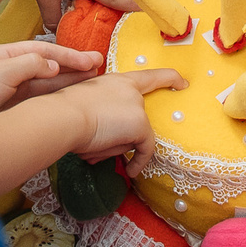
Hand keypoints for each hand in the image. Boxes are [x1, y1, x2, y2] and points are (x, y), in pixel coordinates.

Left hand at [0, 40, 98, 117]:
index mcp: (10, 53)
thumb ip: (30, 65)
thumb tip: (54, 67)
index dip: (70, 55)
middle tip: (100, 66)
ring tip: (94, 80)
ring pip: (50, 82)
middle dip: (75, 65)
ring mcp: (17, 88)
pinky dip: (60, 95)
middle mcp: (16, 68)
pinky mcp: (17, 105)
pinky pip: (44, 97)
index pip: (46, 50)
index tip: (91, 60)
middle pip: (51, 64)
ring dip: (72, 80)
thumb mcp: (3, 71)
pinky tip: (74, 96)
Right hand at [48, 67, 182, 166]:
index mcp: (117, 80)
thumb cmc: (64, 112)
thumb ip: (104, 112)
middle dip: (120, 134)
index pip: (149, 76)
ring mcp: (137, 106)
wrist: (63, 116)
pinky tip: (132, 170)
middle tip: (100, 140)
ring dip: (117, 146)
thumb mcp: (87, 104)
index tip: (182, 81)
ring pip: (136, 135)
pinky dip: (139, 161)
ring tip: (94, 145)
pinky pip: (145, 148)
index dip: (168, 78)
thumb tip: (109, 135)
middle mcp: (130, 89)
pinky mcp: (140, 123)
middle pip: (139, 117)